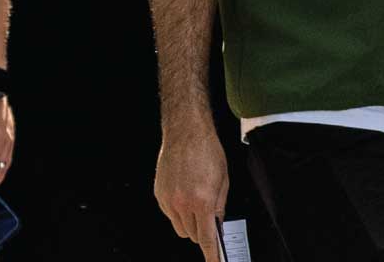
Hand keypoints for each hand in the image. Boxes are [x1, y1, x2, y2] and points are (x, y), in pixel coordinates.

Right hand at [154, 119, 228, 261]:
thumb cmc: (207, 151)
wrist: (186, 133)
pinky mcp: (159, 195)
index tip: (214, 261)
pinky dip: (178, 211)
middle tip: (209, 217)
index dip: (211, 253)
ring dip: (190, 222)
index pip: (207, 238)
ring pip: (180, 227)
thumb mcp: (223, 180)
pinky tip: (185, 193)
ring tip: (196, 201)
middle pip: (192, 235)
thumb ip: (220, 206)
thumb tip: (217, 225)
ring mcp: (168, 200)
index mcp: (203, 201)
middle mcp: (183, 203)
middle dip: (203, 232)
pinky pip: (170, 214)